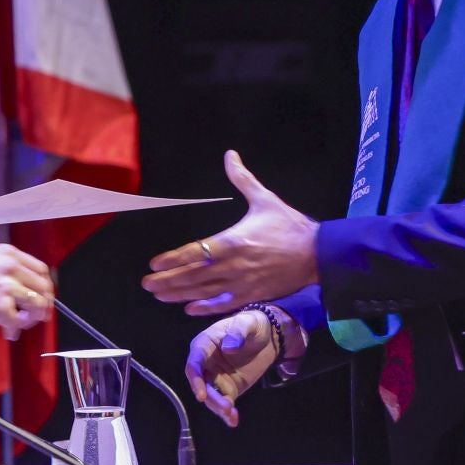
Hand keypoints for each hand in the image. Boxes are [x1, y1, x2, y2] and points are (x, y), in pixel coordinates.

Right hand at [0, 245, 53, 337]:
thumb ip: (4, 270)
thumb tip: (24, 288)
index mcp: (7, 254)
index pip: (41, 269)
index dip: (44, 287)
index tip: (42, 297)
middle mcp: (9, 267)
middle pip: (44, 288)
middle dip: (42, 305)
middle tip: (33, 316)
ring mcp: (5, 286)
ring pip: (38, 305)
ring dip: (31, 318)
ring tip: (18, 324)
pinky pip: (19, 323)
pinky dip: (14, 330)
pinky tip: (6, 331)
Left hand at [143, 150, 317, 315]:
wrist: (317, 253)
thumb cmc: (290, 225)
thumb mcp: (265, 199)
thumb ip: (242, 179)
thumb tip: (230, 155)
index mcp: (234, 241)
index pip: (196, 252)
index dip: (173, 259)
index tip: (155, 263)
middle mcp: (234, 264)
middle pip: (194, 275)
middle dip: (168, 280)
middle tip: (147, 283)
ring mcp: (242, 283)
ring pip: (204, 291)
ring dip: (179, 294)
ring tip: (159, 295)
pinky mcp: (253, 295)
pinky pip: (224, 304)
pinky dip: (206, 308)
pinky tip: (189, 309)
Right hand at [184, 308, 283, 427]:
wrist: (268, 335)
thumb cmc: (252, 324)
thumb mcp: (246, 323)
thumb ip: (237, 333)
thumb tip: (229, 348)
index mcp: (204, 345)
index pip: (194, 364)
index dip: (195, 380)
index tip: (201, 394)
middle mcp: (206, 363)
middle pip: (201, 384)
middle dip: (211, 398)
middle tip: (225, 407)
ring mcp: (216, 378)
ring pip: (212, 397)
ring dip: (219, 407)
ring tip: (231, 416)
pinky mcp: (229, 388)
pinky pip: (225, 403)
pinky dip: (228, 414)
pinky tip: (233, 421)